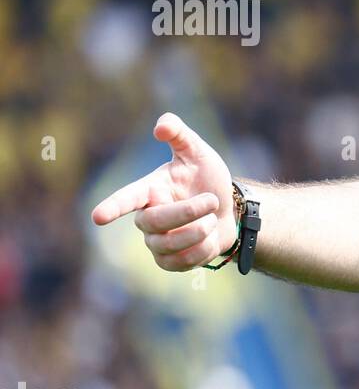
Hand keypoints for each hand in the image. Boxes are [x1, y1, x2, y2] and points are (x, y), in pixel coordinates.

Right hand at [90, 112, 237, 271]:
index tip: (98, 217)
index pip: (127, 198)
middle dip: (186, 212)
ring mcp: (156, 242)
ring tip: (212, 219)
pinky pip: (183, 262)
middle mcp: (147, 218)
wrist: (229, 209)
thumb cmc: (207, 180)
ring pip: (168, 246)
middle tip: (211, 200)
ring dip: (199, 231)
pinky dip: (204, 248)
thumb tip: (161, 126)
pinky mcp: (170, 262)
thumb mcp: (198, 153)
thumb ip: (179, 134)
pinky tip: (210, 237)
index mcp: (149, 190)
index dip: (113, 207)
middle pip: (152, 222)